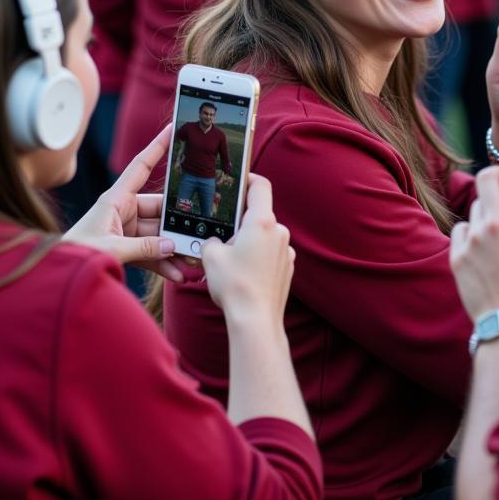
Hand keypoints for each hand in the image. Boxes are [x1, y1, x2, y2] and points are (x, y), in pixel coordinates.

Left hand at [63, 126, 189, 282]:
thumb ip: (143, 248)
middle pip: (159, 208)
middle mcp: (122, 210)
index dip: (157, 147)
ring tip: (190, 259)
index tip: (173, 128)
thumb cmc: (74, 255)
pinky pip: (150, 252)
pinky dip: (163, 262)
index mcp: (114, 199)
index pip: (141, 166)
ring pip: (157, 234)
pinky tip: (175, 272)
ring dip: (173, 247)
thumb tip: (172, 245)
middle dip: (178, 222)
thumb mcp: (110, 249)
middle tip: (198, 231)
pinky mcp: (125, 247)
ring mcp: (124, 230)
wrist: (55, 278)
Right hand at [201, 174, 294, 330]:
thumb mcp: (210, 256)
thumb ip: (211, 240)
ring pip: (265, 235)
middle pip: (260, 214)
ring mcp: (286, 251)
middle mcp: (279, 232)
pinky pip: (271, 253)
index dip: (248, 179)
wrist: (256, 320)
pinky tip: (243, 273)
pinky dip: (258, 256)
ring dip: (249, 240)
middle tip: (221, 231)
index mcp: (262, 222)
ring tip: (229, 258)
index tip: (237, 181)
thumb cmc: (234, 285)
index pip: (260, 186)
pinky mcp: (288, 268)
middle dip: (240, 220)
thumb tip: (215, 241)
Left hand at [450, 147, 498, 321]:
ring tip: (497, 230)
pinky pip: (460, 230)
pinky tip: (480, 245)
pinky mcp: (457, 256)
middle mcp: (498, 224)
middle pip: (486, 179)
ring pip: (475, 207)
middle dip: (493, 174)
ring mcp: (474, 239)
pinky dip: (469, 233)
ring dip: (486, 211)